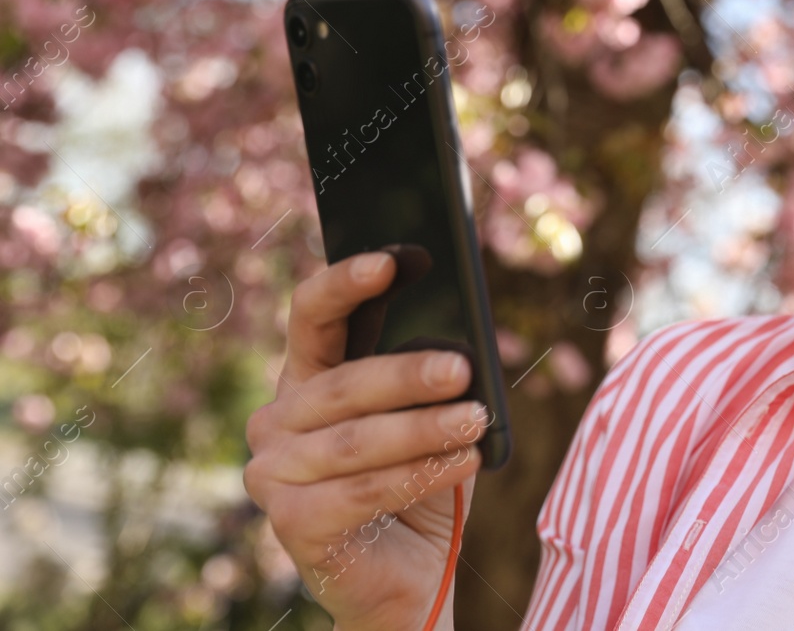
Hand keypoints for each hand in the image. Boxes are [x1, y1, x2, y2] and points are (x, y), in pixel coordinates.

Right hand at [243, 252, 486, 630]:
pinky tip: (463, 462)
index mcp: (307, 378)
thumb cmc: (422, 482)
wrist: (410, 576)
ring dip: (423, 428)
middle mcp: (277, 421)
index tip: (392, 261)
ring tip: (477, 421)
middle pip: (343, 383)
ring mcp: (273, 473)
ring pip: (356, 440)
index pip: (312, 315)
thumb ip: (433, 374)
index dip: (345, 283)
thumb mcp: (432, 417)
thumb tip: (465, 334)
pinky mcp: (290, 522)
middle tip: (464, 369)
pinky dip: (418, 474)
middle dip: (408, 374)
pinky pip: (361, 490)